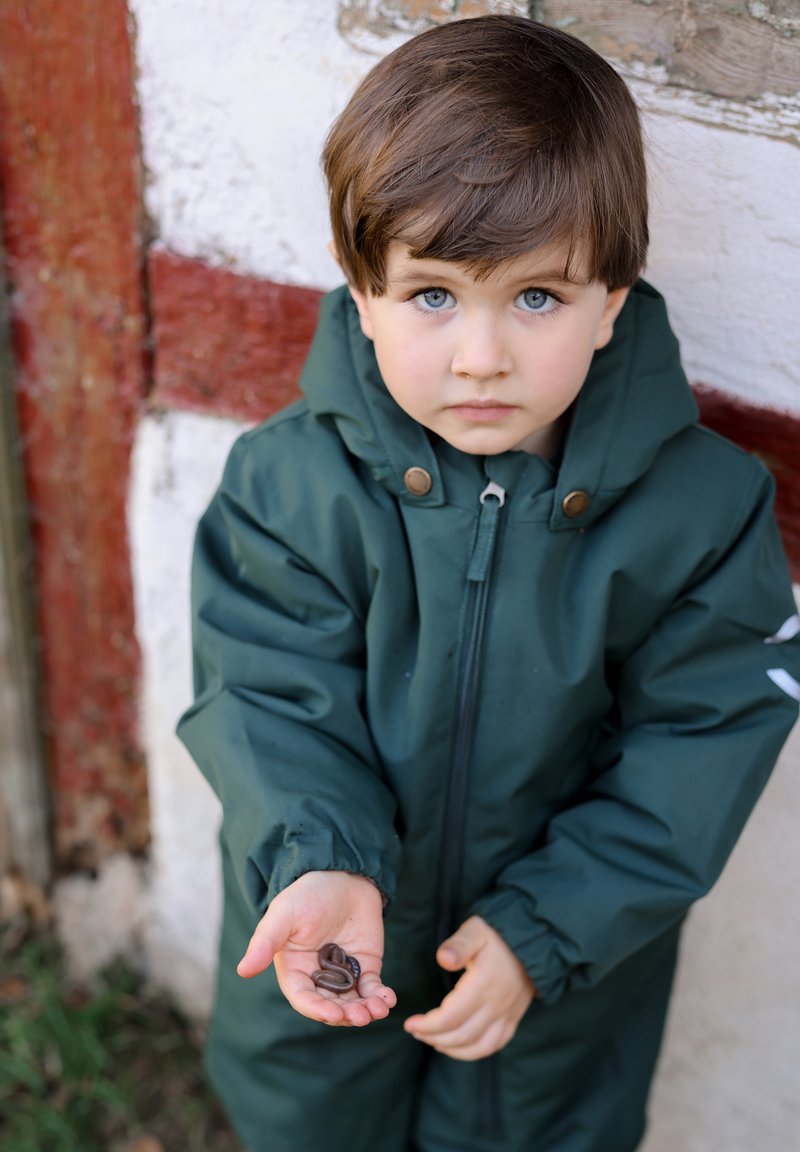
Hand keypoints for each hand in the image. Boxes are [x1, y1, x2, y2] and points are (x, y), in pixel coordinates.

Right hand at [237, 870, 396, 1026]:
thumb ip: (265, 943)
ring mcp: (343, 974)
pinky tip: (387, 999)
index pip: (303, 998)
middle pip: (330, 1006)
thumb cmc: (308, 893)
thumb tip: (242, 971)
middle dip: (346, 1014)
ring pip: (352, 1002)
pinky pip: (372, 988)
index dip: (317, 1009)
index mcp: (295, 969)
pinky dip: (380, 997)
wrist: (343, 874)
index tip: (333, 1014)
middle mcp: (317, 977)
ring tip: (378, 1009)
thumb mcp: (284, 914)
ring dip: (365, 1011)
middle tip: (362, 1016)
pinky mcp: (365, 966)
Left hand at [403, 916, 534, 1060]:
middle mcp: (496, 1005)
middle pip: (461, 1035)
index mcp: (483, 985)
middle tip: (415, 1031)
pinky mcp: (513, 1019)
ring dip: (451, 1048)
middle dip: (433, 1037)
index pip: (450, 1017)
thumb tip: (442, 958)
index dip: (428, 1025)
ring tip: (432, 1040)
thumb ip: (458, 944)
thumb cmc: (497, 935)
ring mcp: (507, 1015)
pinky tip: (457, 1047)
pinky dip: (474, 1052)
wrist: (533, 941)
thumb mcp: (476, 931)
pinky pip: (494, 1045)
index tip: (410, 1023)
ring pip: (478, 1046)